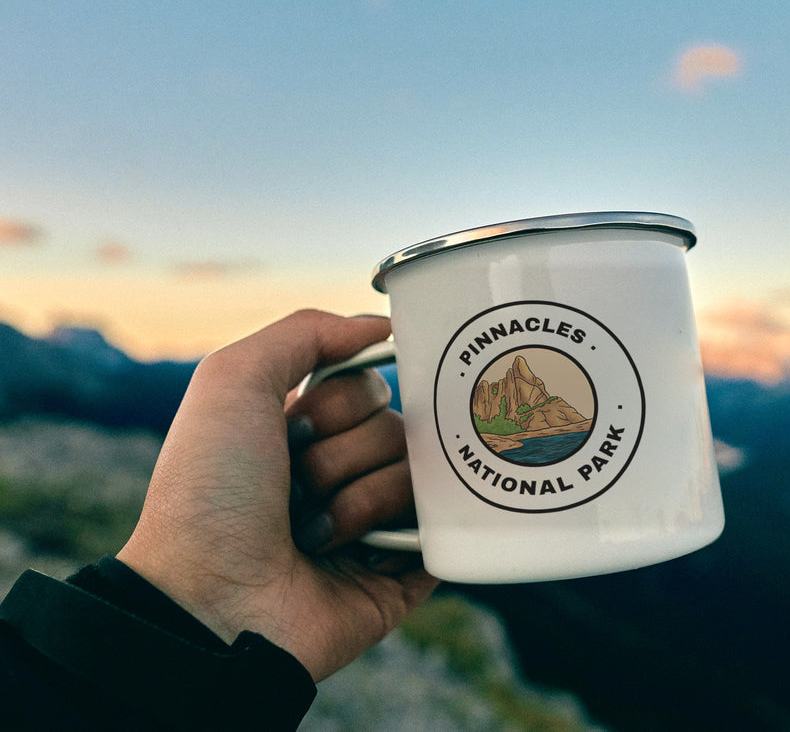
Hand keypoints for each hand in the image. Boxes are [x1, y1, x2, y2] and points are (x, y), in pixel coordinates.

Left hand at [117, 310, 437, 680]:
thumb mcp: (233, 378)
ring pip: (420, 474)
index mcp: (308, 430)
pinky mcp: (404, 571)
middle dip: (344, 453)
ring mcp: (376, 523)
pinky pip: (442, 528)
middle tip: (297, 487)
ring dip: (358, 500)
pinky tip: (359, 554)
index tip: (293, 427)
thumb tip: (385, 324)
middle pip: (400, 425)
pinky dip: (398, 535)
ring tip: (312, 534)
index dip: (339, 402)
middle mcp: (344, 471)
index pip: (371, 386)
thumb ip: (307, 330)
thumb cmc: (210, 491)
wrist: (210, 602)